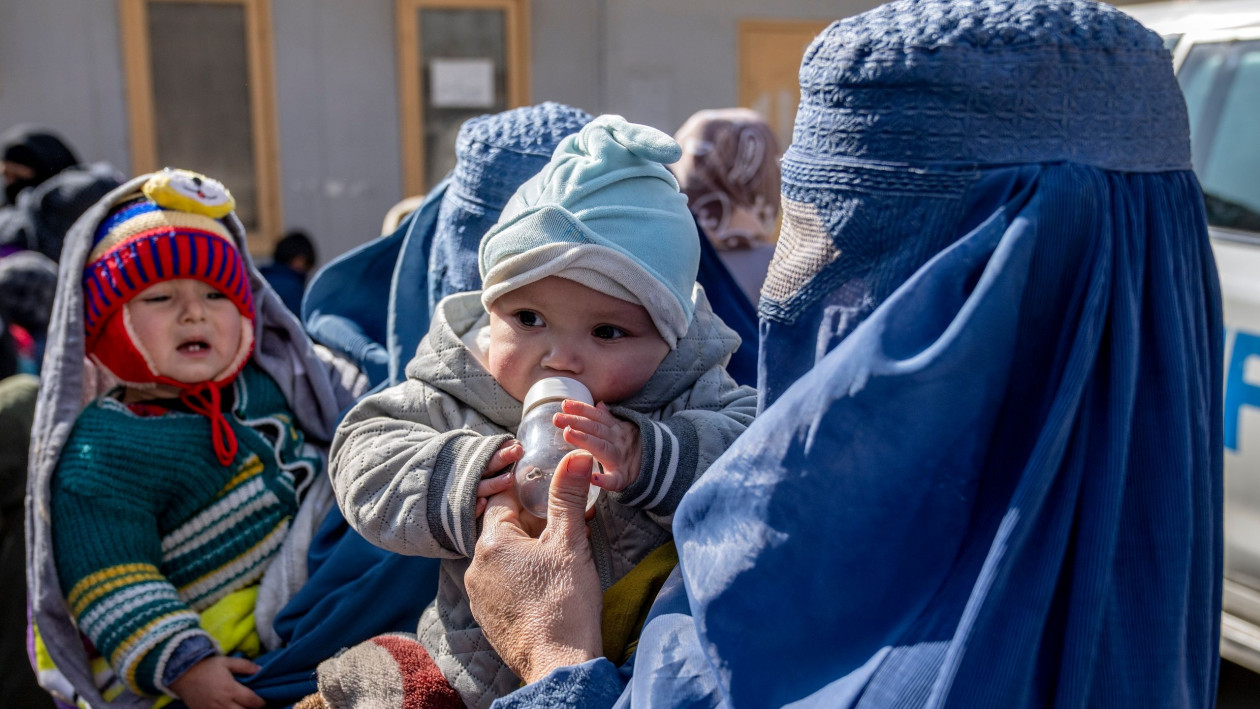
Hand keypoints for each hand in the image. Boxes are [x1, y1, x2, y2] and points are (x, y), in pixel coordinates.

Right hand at [169, 655, 263, 708]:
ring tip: (242, 707)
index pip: (253, 702)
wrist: (182, 674)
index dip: (262, 703)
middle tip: (254, 706)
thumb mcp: (227, 661)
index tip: (264, 701)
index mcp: (231, 690)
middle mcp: (223, 703)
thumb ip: (245, 665)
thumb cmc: (206, 667)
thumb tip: (261, 670)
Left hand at [466, 453, 602, 683]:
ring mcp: (478, 595)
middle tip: (565, 521)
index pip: (504, 499)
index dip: (528, 488)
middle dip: (534, 521)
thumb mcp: (570, 542)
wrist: (558, 662)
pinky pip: (501, 582)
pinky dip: (520, 575)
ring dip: (527, 549)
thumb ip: (568, 496)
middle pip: (504, 528)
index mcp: (491, 542)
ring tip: (559, 552)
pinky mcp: (487, 616)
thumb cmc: (564, 601)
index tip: (549, 485)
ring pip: (503, 557)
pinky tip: (545, 581)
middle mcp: (475, 566)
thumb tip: (575, 456)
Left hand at [554, 401, 641, 491]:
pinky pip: (615, 480)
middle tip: (556, 418)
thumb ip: (609, 418)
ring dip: (585, 440)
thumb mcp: (625, 429)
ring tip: (567, 433)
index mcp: (617, 429)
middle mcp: (618, 441)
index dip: (581, 409)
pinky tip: (592, 478)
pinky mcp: (624, 478)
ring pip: (602, 448)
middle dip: (576, 421)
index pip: (597, 417)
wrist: (662, 466)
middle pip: (596, 429)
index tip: (564, 404)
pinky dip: (605, 480)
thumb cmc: (635, 448)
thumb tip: (599, 404)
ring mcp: (621, 459)